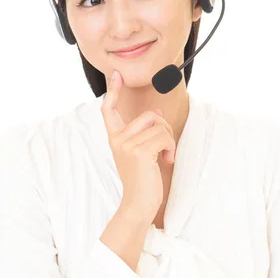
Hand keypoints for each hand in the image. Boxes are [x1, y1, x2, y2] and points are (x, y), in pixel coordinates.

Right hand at [101, 70, 175, 222]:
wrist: (139, 204)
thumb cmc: (143, 179)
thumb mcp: (142, 152)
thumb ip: (145, 132)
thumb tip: (157, 114)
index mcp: (115, 138)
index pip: (109, 110)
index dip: (113, 91)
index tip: (117, 75)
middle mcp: (117, 139)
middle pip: (149, 116)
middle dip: (165, 129)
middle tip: (166, 147)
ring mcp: (126, 145)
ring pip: (160, 126)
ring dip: (170, 141)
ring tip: (165, 156)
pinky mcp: (138, 151)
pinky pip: (164, 137)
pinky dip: (171, 147)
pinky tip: (167, 161)